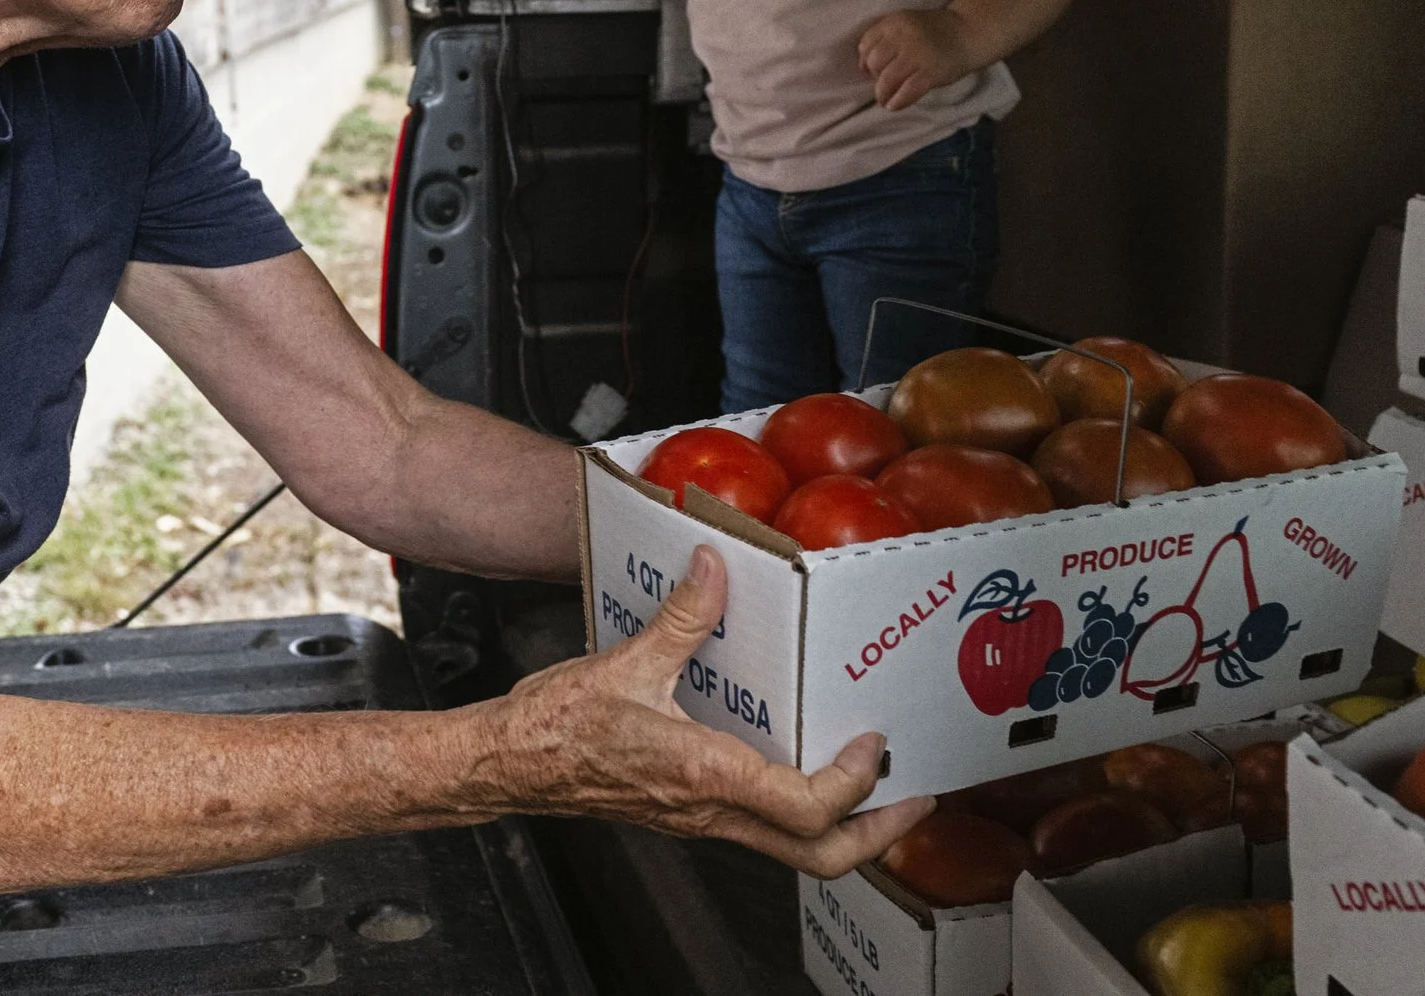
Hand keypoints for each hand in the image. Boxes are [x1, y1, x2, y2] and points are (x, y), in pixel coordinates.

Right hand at [482, 547, 929, 875]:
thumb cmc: (556, 728)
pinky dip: (801, 809)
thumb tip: (715, 568)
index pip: (807, 804)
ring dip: (846, 826)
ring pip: (794, 851)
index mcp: (705, 774)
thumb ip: (683, 617)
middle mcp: (711, 808)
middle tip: (914, 795)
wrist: (510, 764)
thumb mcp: (626, 662)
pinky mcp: (690, 811)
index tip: (873, 741)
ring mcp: (702, 817)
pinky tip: (803, 764)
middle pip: (819, 857)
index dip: (855, 779)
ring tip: (875, 782)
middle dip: (877, 833)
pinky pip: (762, 828)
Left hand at [858, 9, 982, 111]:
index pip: (866, 44)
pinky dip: (897, 102)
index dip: (865, 60)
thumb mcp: (906, 24)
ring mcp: (918, 55)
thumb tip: (863, 66)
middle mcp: (903, 36)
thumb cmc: (933, 32)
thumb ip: (885, 39)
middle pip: (875, 63)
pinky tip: (894, 105)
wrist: (968, 32)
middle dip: (875, 77)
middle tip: (883, 84)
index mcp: (895, 22)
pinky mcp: (931, 73)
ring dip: (882, 94)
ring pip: (887, 79)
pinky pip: (906, 92)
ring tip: (884, 99)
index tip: (871, 70)